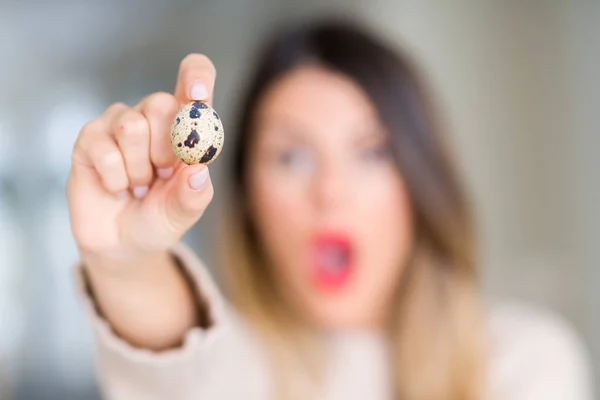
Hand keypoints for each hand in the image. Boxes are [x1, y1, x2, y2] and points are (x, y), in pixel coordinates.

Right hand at [68, 54, 216, 263]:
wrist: (123, 243)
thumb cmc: (159, 218)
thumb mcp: (184, 213)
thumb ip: (195, 194)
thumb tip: (198, 170)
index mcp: (186, 126)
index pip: (195, 81)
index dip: (196, 77)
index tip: (197, 95)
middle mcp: (153, 117)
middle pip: (161, 103)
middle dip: (165, 149)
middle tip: (162, 175)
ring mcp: (120, 124)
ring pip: (132, 128)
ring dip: (139, 170)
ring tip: (139, 186)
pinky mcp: (90, 138)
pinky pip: (106, 151)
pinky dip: (116, 180)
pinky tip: (117, 188)